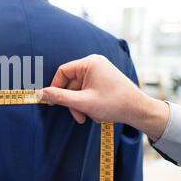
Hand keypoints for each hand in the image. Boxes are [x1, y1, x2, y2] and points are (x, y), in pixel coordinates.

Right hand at [41, 54, 168, 140]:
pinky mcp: (103, 80)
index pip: (63, 72)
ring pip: (79, 89)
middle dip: (73, 102)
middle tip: (78, 117)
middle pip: (71, 83)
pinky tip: (97, 113)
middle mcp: (94, 64)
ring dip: (81, 105)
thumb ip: (60, 97)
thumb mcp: (83, 102)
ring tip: (90, 117)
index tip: (53, 102)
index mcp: (90, 63)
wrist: (139, 110)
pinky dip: (88, 103)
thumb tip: (40, 93)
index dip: (55, 87)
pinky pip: (87, 90)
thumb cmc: (114, 104)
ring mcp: (100, 71)